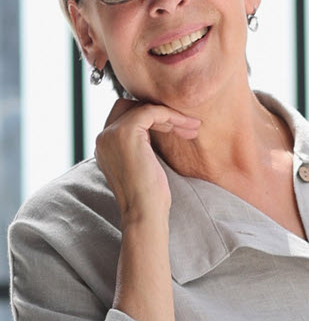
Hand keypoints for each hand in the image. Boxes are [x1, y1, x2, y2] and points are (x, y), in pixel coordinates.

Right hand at [95, 99, 200, 220]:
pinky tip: (187, 127)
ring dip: (171, 115)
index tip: (178, 129)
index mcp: (106, 146)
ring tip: (193, 128)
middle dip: (160, 113)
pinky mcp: (126, 132)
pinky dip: (171, 116)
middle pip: (130, 107)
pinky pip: (151, 111)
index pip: (126, 117)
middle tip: (188, 126)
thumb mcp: (144, 166)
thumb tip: (161, 131)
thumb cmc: (150, 198)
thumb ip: (143, 148)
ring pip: (142, 108)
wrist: (145, 212)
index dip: (153, 119)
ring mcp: (112, 134)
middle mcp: (103, 138)